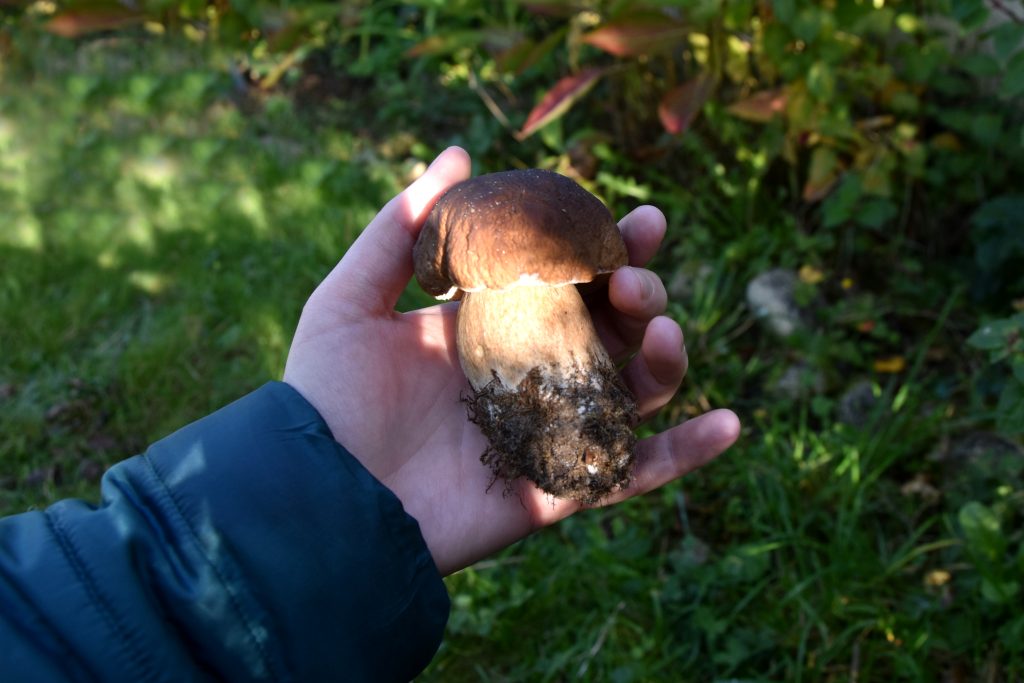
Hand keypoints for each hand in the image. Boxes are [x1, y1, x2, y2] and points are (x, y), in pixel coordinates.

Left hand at [283, 147, 739, 574]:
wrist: (316, 497)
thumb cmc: (325, 397)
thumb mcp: (351, 300)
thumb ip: (402, 229)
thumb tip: (461, 154)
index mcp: (490, 326)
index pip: (567, 278)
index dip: (609, 247)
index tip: (640, 219)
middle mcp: (528, 374)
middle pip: (612, 328)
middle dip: (639, 291)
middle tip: (630, 275)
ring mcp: (548, 430)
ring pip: (633, 391)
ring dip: (665, 357)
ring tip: (659, 328)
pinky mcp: (556, 488)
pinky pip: (631, 473)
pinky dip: (684, 454)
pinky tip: (729, 423)